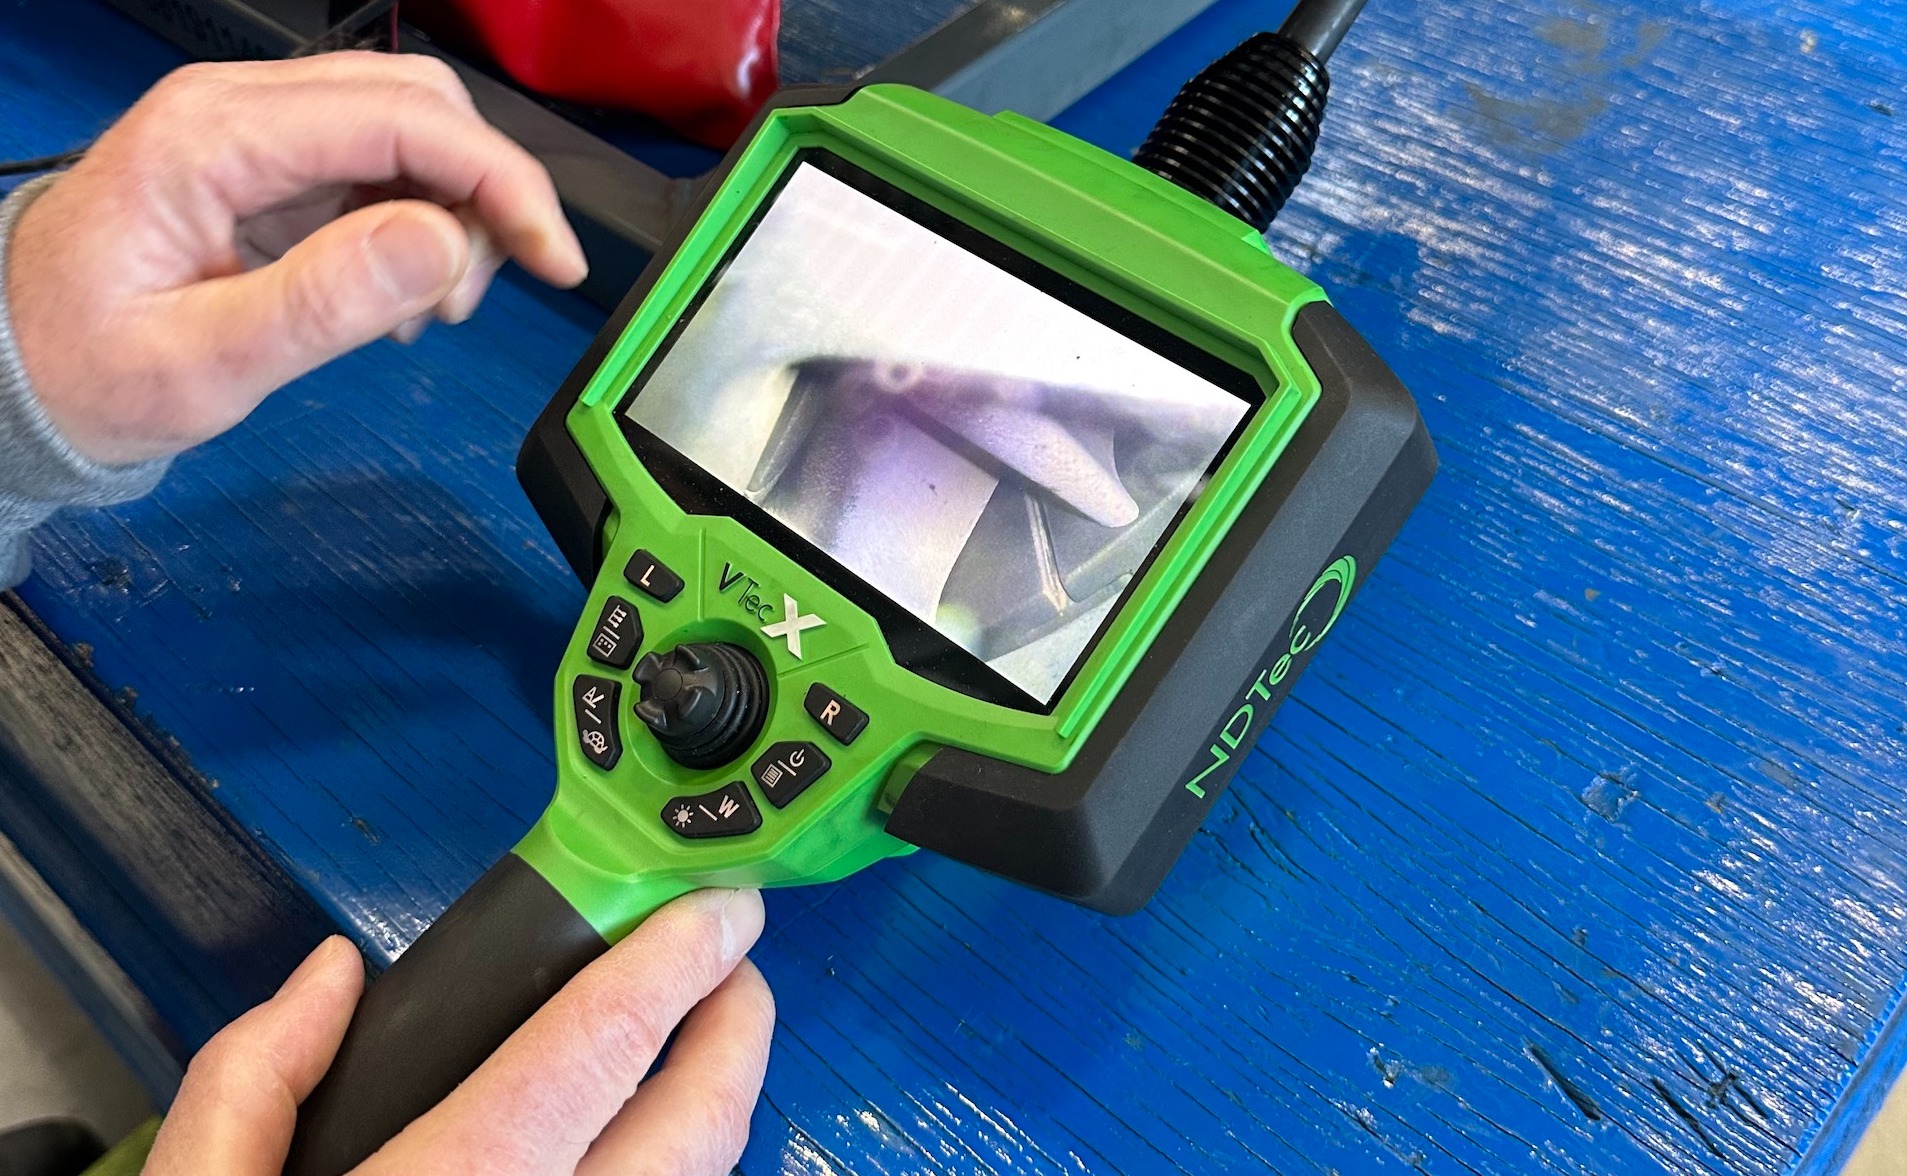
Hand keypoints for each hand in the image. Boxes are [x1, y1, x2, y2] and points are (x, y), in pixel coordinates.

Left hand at [6, 53, 588, 465]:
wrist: (8, 370)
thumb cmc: (84, 370)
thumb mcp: (199, 363)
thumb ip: (320, 303)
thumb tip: (441, 243)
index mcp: (215, 138)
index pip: (402, 119)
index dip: (501, 182)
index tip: (554, 260)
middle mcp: (237, 109)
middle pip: (418, 104)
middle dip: (483, 194)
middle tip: (475, 298)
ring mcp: (253, 130)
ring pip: (410, 128)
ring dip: (455, 211)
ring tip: (428, 309)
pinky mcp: (267, 162)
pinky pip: (377, 163)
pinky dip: (418, 222)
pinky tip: (396, 292)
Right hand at [144, 889, 773, 1175]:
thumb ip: (254, 1080)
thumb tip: (338, 976)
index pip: (599, 1049)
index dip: (676, 963)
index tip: (721, 910)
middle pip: (697, 1128)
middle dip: (737, 1030)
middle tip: (735, 972)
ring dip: (715, 1118)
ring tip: (690, 1061)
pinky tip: (641, 1162)